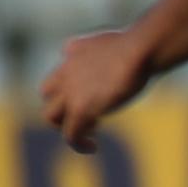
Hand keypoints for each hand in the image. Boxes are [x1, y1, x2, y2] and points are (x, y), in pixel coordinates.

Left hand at [36, 25, 154, 152]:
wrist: (139, 50)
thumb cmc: (141, 43)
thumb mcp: (121, 38)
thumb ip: (111, 46)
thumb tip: (122, 49)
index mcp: (74, 51)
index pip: (60, 69)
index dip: (71, 85)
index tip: (93, 93)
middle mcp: (66, 71)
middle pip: (47, 93)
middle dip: (63, 104)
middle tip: (88, 112)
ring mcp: (70, 92)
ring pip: (50, 116)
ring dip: (66, 124)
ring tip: (90, 129)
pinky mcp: (80, 110)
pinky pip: (70, 135)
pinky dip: (78, 144)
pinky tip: (92, 148)